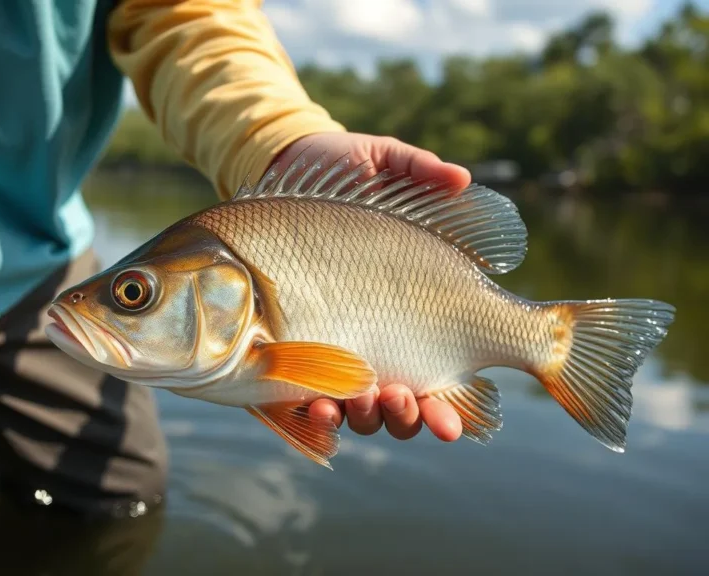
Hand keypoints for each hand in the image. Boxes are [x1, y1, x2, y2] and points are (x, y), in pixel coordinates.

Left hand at [273, 132, 470, 442]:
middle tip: (402, 400)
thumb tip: (460, 179)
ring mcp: (335, 346)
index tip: (453, 426)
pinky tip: (314, 405)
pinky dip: (312, 411)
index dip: (448, 412)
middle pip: (401, 408)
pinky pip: (303, 395)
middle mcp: (379, 337)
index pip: (442, 380)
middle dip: (407, 419)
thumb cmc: (340, 165)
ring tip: (358, 399)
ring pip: (356, 410)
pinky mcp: (291, 343)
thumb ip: (419, 171)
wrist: (282, 168)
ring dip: (362, 417)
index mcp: (417, 307)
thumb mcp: (381, 160)